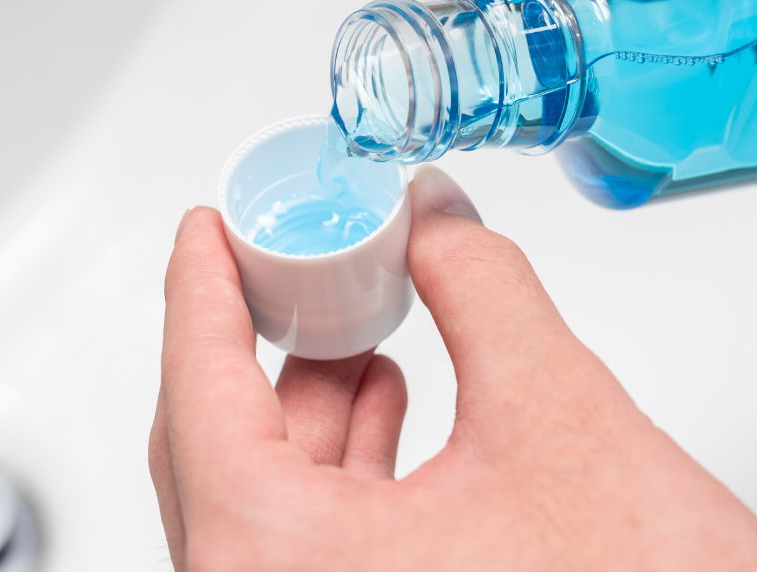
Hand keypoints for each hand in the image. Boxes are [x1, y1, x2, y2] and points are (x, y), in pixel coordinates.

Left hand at [149, 165, 756, 570]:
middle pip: (219, 443)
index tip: (205, 228)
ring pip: (269, 495)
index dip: (200, 290)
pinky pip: (312, 538)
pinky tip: (387, 404)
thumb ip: (482, 292)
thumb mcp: (561, 421)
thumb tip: (438, 219)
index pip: (196, 392)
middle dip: (259, 341)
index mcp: (275, 561)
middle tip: (284, 260)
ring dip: (308, 403)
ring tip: (352, 320)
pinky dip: (342, 464)